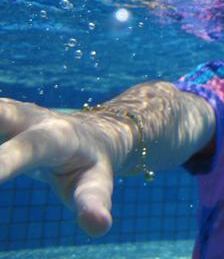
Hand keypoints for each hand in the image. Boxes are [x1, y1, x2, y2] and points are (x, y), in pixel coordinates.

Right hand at [0, 98, 123, 236]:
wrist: (97, 131)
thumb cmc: (92, 165)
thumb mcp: (96, 183)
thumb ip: (94, 203)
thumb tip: (99, 226)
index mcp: (54, 138)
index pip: (26, 151)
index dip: (2, 164)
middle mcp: (29, 118)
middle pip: (1, 112)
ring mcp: (11, 112)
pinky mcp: (0, 114)